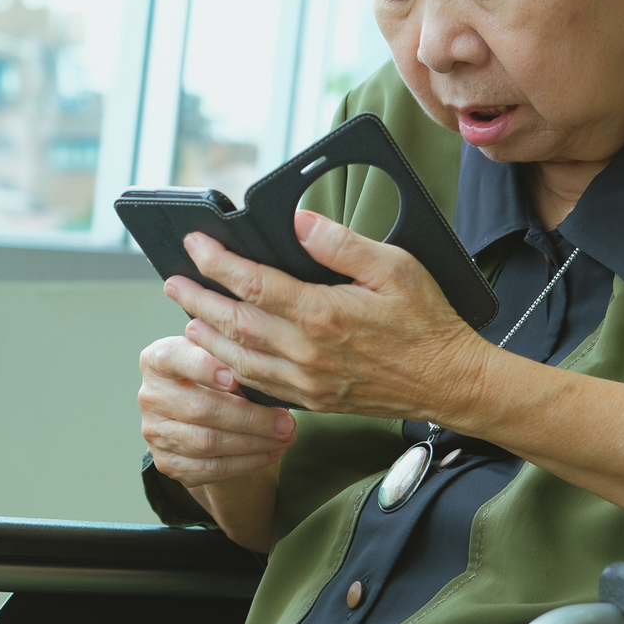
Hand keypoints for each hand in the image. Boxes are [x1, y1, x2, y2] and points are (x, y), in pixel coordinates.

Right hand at [137, 333, 296, 487]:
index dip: (203, 368)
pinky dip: (246, 462)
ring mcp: (155, 432)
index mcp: (157, 360)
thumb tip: (266, 375)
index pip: (173, 359)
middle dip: (250, 418)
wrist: (200, 413)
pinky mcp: (168, 463)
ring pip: (208, 443)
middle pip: (200, 409)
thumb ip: (232, 359)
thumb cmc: (217, 376)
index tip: (235, 377)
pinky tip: (270, 453)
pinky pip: (211, 468)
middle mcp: (150, 396)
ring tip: (285, 438)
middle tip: (285, 422)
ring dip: (254, 443)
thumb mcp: (219, 357)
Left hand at [164, 210, 488, 427]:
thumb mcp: (394, 267)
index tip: (195, 243)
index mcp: (324, 314)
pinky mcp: (313, 401)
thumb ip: (340, 243)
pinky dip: (231, 368)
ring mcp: (307, 381)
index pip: (253, 283)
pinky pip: (259, 386)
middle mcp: (307, 352)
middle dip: (197, 298)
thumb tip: (296, 222)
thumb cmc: (427, 322)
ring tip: (186, 313)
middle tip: (172, 279)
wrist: (451, 383)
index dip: (217, 262)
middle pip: (234, 323)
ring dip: (206, 335)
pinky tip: (220, 355)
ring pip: (238, 359)